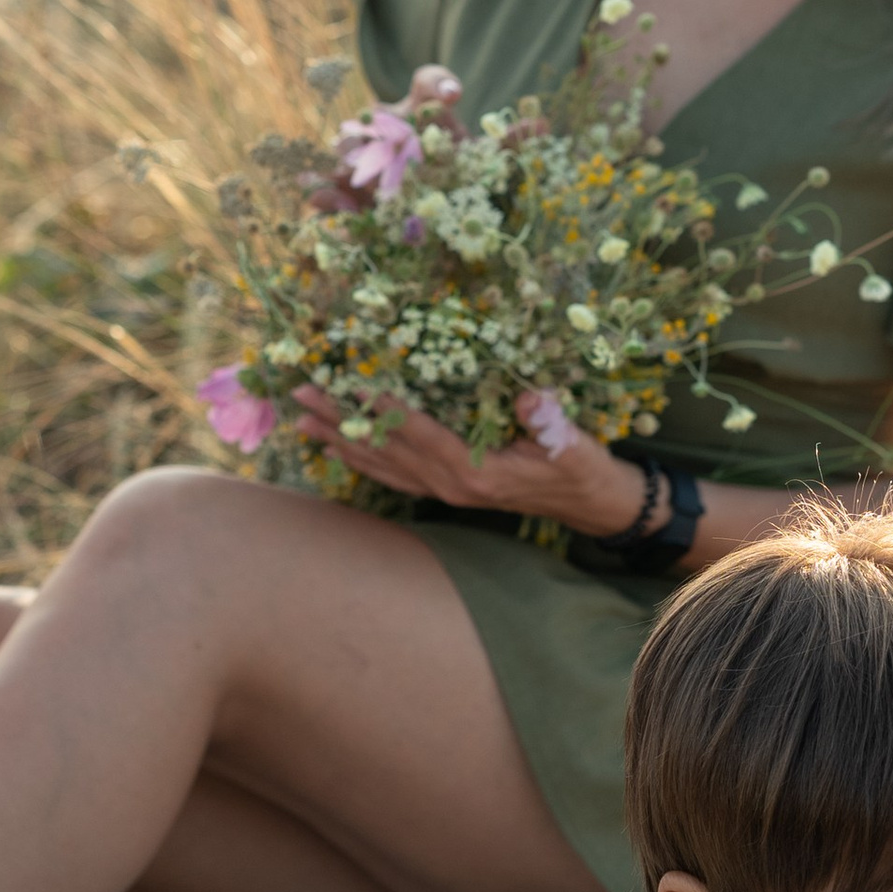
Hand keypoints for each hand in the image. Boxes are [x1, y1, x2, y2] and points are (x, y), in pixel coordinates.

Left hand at [292, 386, 652, 542]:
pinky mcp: (446, 491)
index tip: (353, 387)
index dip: (387, 412)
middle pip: (387, 451)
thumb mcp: (573, 443)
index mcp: (478, 473)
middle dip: (343, 423)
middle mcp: (452, 486)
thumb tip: (526, 394)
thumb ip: (549, 421)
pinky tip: (337, 448)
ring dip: (341, 442)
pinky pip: (393, 476)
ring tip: (303, 419)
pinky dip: (363, 461)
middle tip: (302, 396)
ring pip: (382, 466)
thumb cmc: (582, 467)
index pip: (421, 437)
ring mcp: (445, 492)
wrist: (590, 504)